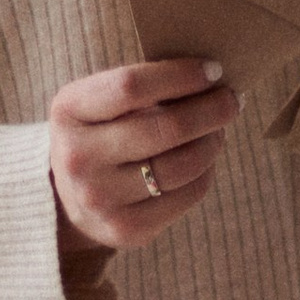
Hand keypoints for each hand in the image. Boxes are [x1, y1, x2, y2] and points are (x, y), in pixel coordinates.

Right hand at [49, 57, 237, 255]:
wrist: (67, 195)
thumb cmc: (99, 131)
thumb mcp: (100, 100)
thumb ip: (145, 86)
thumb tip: (213, 77)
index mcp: (69, 111)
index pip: (131, 86)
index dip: (180, 76)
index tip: (214, 70)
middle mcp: (77, 158)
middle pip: (165, 128)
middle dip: (211, 110)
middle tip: (232, 99)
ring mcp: (99, 199)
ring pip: (183, 165)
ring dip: (213, 142)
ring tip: (218, 129)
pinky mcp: (125, 229)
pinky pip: (188, 195)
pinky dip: (206, 172)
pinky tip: (203, 159)